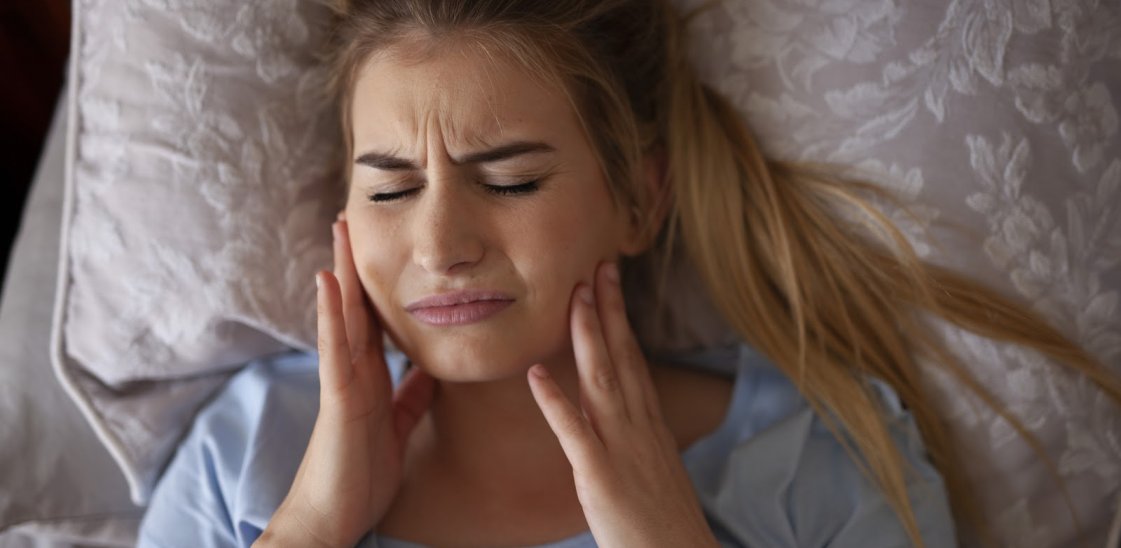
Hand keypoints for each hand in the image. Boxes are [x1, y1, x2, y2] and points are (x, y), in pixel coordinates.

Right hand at [259, 215, 434, 547]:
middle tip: (354, 219)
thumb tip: (431, 371)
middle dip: (357, 264)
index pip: (375, 320)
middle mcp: (353, 371)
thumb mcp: (397, 428)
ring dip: (342, 273)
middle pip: (357, 307)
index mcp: (370, 377)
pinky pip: (335, 349)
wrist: (333, 516)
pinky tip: (331, 281)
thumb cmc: (360, 476)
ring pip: (343, 317)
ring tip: (341, 231)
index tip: (384, 247)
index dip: (379, 284)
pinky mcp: (337, 397)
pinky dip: (333, 314)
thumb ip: (410, 398)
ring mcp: (342, 380)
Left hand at [527, 262, 718, 547]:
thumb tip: (626, 420)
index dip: (621, 319)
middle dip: (608, 310)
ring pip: (601, 381)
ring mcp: (621, 449)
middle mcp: (639, 428)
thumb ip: (638, 440)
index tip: (610, 283)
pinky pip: (574, 433)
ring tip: (572, 298)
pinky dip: (554, 402)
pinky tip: (535, 374)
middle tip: (596, 266)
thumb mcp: (656, 470)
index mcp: (650, 426)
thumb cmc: (665, 524)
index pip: (634, 360)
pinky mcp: (600, 477)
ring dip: (587, 337)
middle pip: (622, 357)